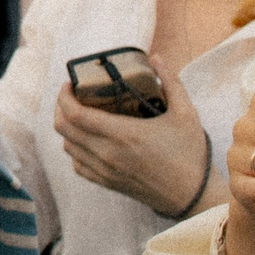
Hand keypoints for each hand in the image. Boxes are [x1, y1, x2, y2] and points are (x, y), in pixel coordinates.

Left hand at [55, 61, 212, 214]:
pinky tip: (87, 141)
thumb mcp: (186, 113)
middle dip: (60, 108)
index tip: (70, 84)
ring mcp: (106, 171)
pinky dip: (75, 151)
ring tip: (78, 115)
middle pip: (63, 129)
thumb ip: (171, 82)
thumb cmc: (190, 154)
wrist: (194, 196)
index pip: (75, 114)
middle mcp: (108, 153)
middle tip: (71, 96)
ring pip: (68, 147)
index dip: (64, 96)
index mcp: (123, 134)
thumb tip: (156, 58)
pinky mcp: (109, 183)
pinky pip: (78, 167)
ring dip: (67, 128)